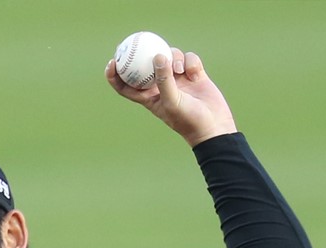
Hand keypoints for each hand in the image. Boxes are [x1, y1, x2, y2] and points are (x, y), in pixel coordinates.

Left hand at [105, 49, 236, 146]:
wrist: (213, 127)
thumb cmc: (188, 121)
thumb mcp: (172, 101)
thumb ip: (163, 79)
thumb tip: (157, 55)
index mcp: (150, 98)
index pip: (127, 86)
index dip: (116, 75)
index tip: (112, 62)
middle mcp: (162, 87)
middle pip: (147, 65)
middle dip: (142, 53)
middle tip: (139, 42)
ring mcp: (178, 80)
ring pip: (170, 57)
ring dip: (174, 57)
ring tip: (179, 69)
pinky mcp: (194, 74)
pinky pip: (189, 58)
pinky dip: (190, 62)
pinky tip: (195, 72)